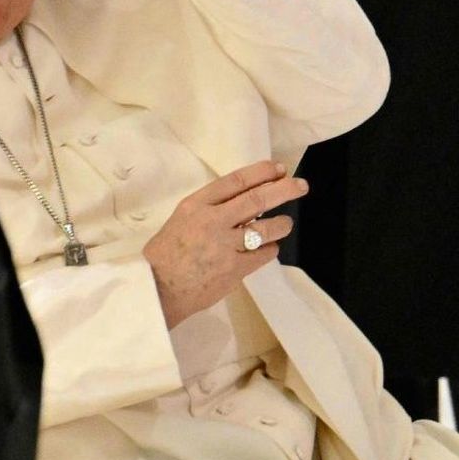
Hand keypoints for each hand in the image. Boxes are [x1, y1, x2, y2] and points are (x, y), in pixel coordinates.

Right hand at [142, 161, 307, 327]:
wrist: (157, 290)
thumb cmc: (166, 255)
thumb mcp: (182, 219)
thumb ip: (210, 209)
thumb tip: (243, 202)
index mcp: (196, 205)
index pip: (235, 181)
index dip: (261, 173)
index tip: (278, 169)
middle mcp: (212, 221)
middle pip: (257, 199)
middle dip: (283, 190)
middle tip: (300, 186)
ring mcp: (224, 246)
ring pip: (266, 228)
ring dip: (281, 224)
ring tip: (285, 223)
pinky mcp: (234, 269)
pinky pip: (263, 254)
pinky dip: (270, 249)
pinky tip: (269, 248)